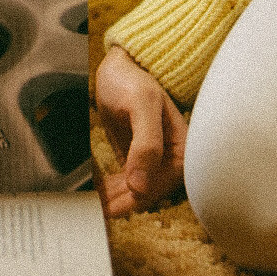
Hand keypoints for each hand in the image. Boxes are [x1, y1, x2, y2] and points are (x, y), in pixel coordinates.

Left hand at [95, 45, 186, 217]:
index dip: (139, 198)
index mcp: (182, 149)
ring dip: (115, 199)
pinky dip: (112, 190)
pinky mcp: (136, 160)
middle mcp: (171, 159)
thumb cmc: (133, 79)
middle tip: (97, 209)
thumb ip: (146, 144)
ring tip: (93, 203)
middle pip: (149, 192)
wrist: (119, 66)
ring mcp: (153, 161)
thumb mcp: (142, 104)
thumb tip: (141, 185)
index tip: (114, 207)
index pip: (163, 185)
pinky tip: (98, 192)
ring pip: (136, 191)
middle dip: (124, 203)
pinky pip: (127, 183)